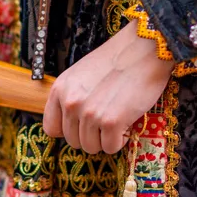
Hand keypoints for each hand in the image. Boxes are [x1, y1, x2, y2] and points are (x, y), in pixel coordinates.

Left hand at [43, 20, 173, 153]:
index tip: (83, 126)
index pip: (52, 128)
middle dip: (92, 134)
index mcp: (60, 89)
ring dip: (107, 138)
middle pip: (73, 141)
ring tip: (118, 117)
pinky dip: (121, 139)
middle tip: (107, 118)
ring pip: (91, 147)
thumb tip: (72, 122)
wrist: (145, 49)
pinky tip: (127, 122)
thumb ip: (72, 96)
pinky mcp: (111, 122)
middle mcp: (70, 103)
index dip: (70, 130)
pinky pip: (111, 147)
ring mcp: (90, 114)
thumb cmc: (118, 59)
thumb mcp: (82, 74)